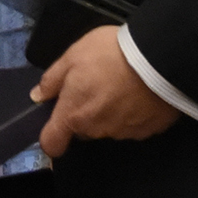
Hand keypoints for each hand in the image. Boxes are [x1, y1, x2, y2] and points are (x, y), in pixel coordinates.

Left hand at [32, 25, 180, 158]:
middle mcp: (97, 130)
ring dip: (110, 111)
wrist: (159, 58)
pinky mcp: (148, 130)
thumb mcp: (72, 56)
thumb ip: (52, 79)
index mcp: (74, 114)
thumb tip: (38, 96)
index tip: (56, 123)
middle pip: (83, 130)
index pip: (52, 143)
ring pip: (108, 126)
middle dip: (84, 112)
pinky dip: (133, 112)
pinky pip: (133, 125)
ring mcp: (124, 133)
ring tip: (120, 83)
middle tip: (95, 84)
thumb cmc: (109, 54)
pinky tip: (138, 91)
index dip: (51, 137)